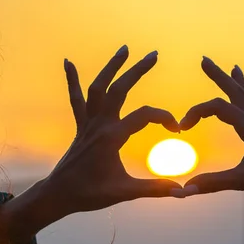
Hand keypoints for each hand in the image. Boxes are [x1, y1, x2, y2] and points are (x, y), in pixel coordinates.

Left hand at [44, 45, 182, 214]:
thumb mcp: (125, 192)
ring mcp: (88, 123)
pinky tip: (67, 62)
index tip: (177, 130)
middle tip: (154, 54)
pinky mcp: (81, 126)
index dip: (164, 118)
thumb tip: (184, 193)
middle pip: (119, 90)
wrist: (59, 194)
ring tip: (124, 49)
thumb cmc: (90, 194)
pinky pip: (76, 99)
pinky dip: (72, 80)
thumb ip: (155, 189)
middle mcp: (98, 125)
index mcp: (111, 138)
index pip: (143, 116)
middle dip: (137, 70)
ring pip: (98, 88)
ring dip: (111, 67)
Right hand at [180, 57, 243, 243]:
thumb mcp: (241, 182)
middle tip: (204, 60)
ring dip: (241, 84)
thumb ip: (212, 183)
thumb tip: (184, 189)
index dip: (196, 113)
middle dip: (219, 76)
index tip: (181, 128)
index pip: (218, 108)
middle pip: (236, 93)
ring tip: (236, 68)